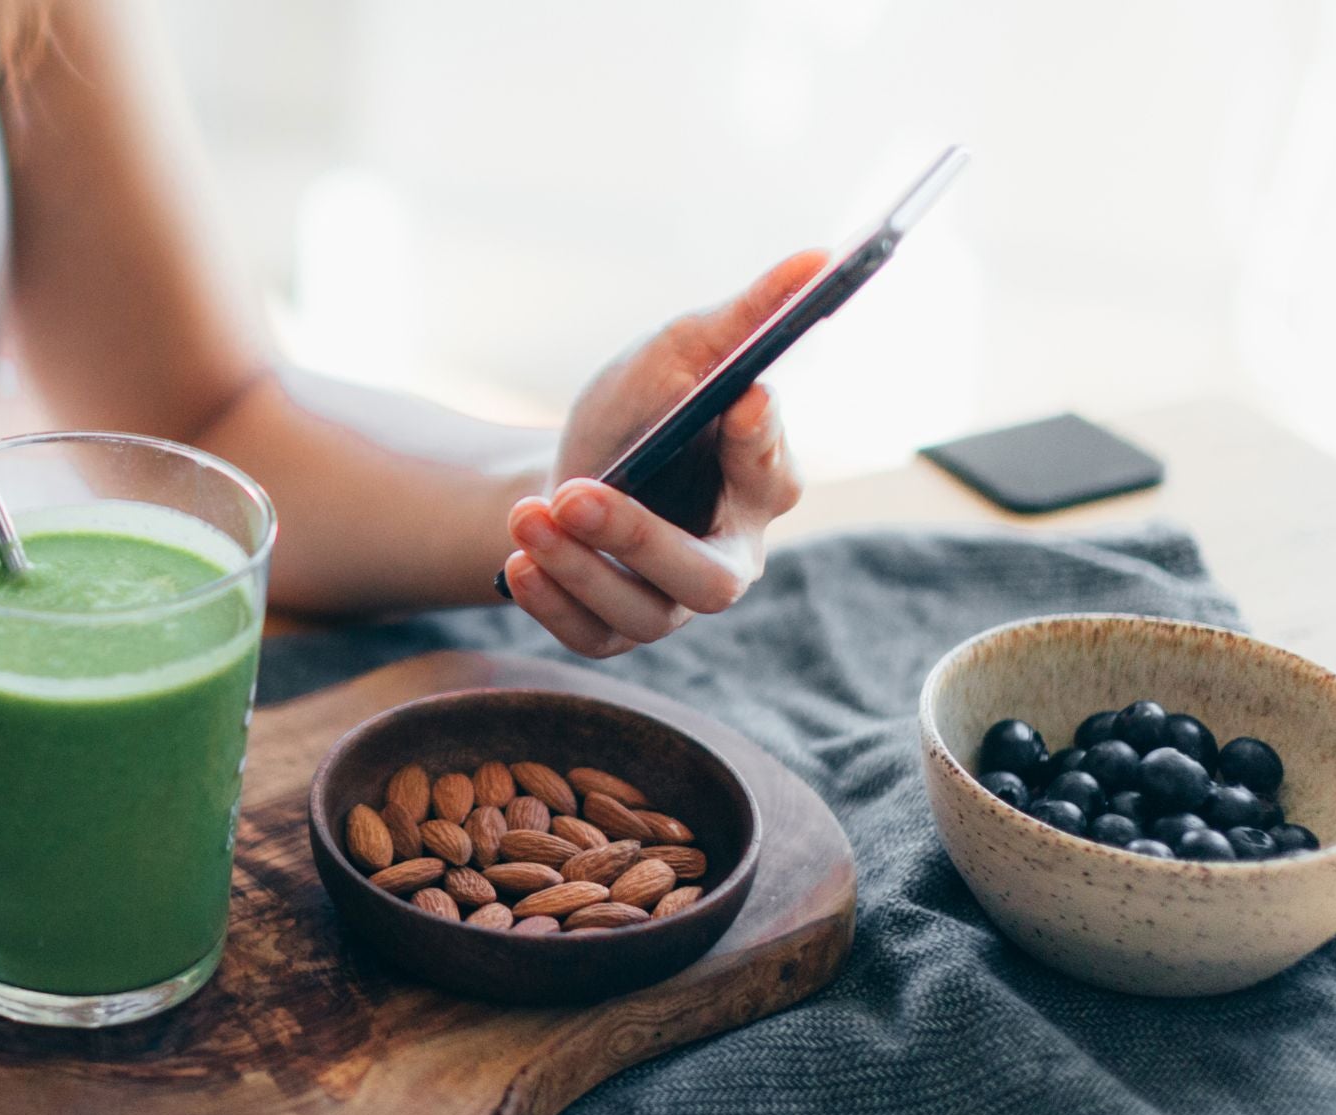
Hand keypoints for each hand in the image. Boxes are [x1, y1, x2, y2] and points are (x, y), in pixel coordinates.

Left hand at [500, 251, 827, 656]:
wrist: (559, 473)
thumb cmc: (637, 411)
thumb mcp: (677, 352)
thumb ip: (745, 316)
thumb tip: (816, 257)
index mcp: (759, 484)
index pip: (773, 474)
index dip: (761, 442)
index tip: (741, 397)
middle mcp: (728, 554)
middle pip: (709, 576)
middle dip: (637, 536)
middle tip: (576, 493)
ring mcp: (673, 602)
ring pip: (644, 610)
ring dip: (578, 565)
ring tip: (526, 515)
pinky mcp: (618, 629)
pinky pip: (593, 635)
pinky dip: (552, 602)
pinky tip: (519, 561)